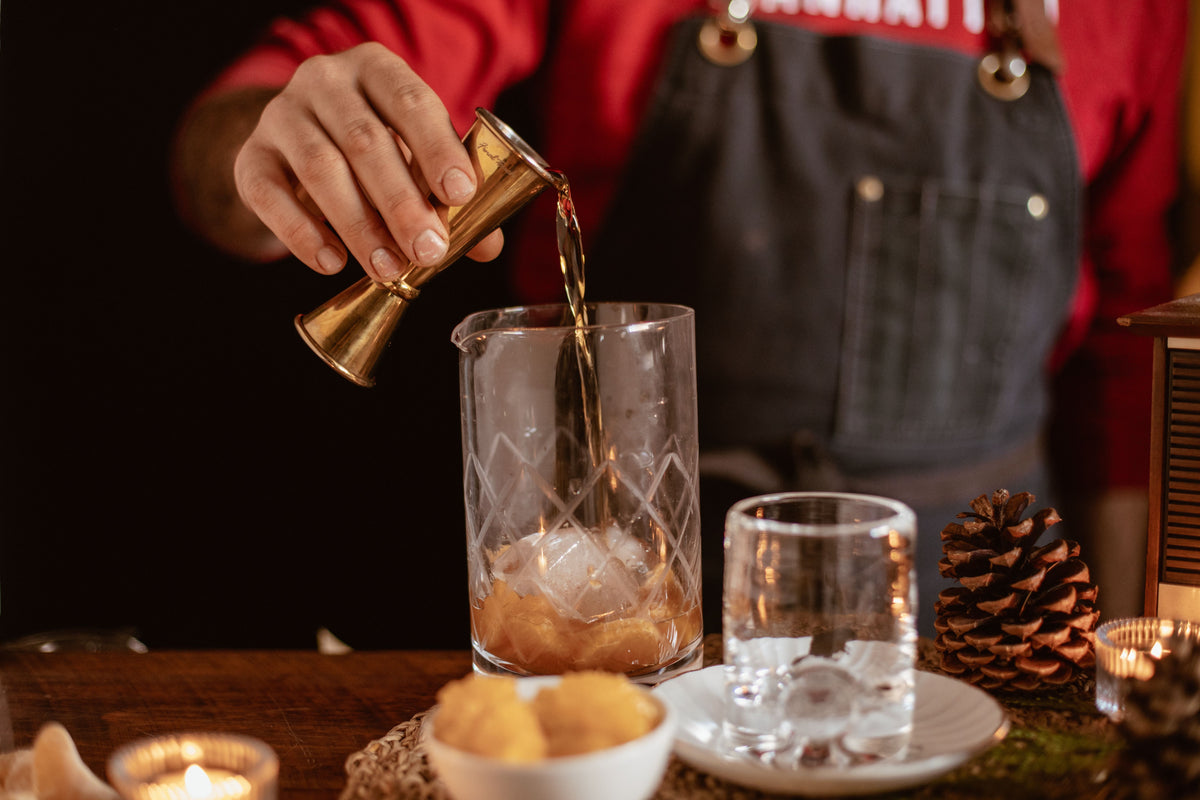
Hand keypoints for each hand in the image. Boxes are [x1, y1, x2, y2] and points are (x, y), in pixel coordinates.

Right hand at [233, 42, 502, 281]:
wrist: (298, 142)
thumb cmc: (375, 149)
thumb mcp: (415, 156)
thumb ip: (449, 195)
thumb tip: (487, 246)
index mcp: (377, 69)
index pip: (411, 101)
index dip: (437, 148)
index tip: (461, 195)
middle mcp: (324, 80)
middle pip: (364, 140)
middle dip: (401, 202)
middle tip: (429, 251)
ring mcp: (281, 115)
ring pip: (319, 168)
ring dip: (359, 226)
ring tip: (388, 269)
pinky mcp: (250, 156)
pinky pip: (269, 195)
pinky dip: (301, 233)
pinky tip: (332, 262)